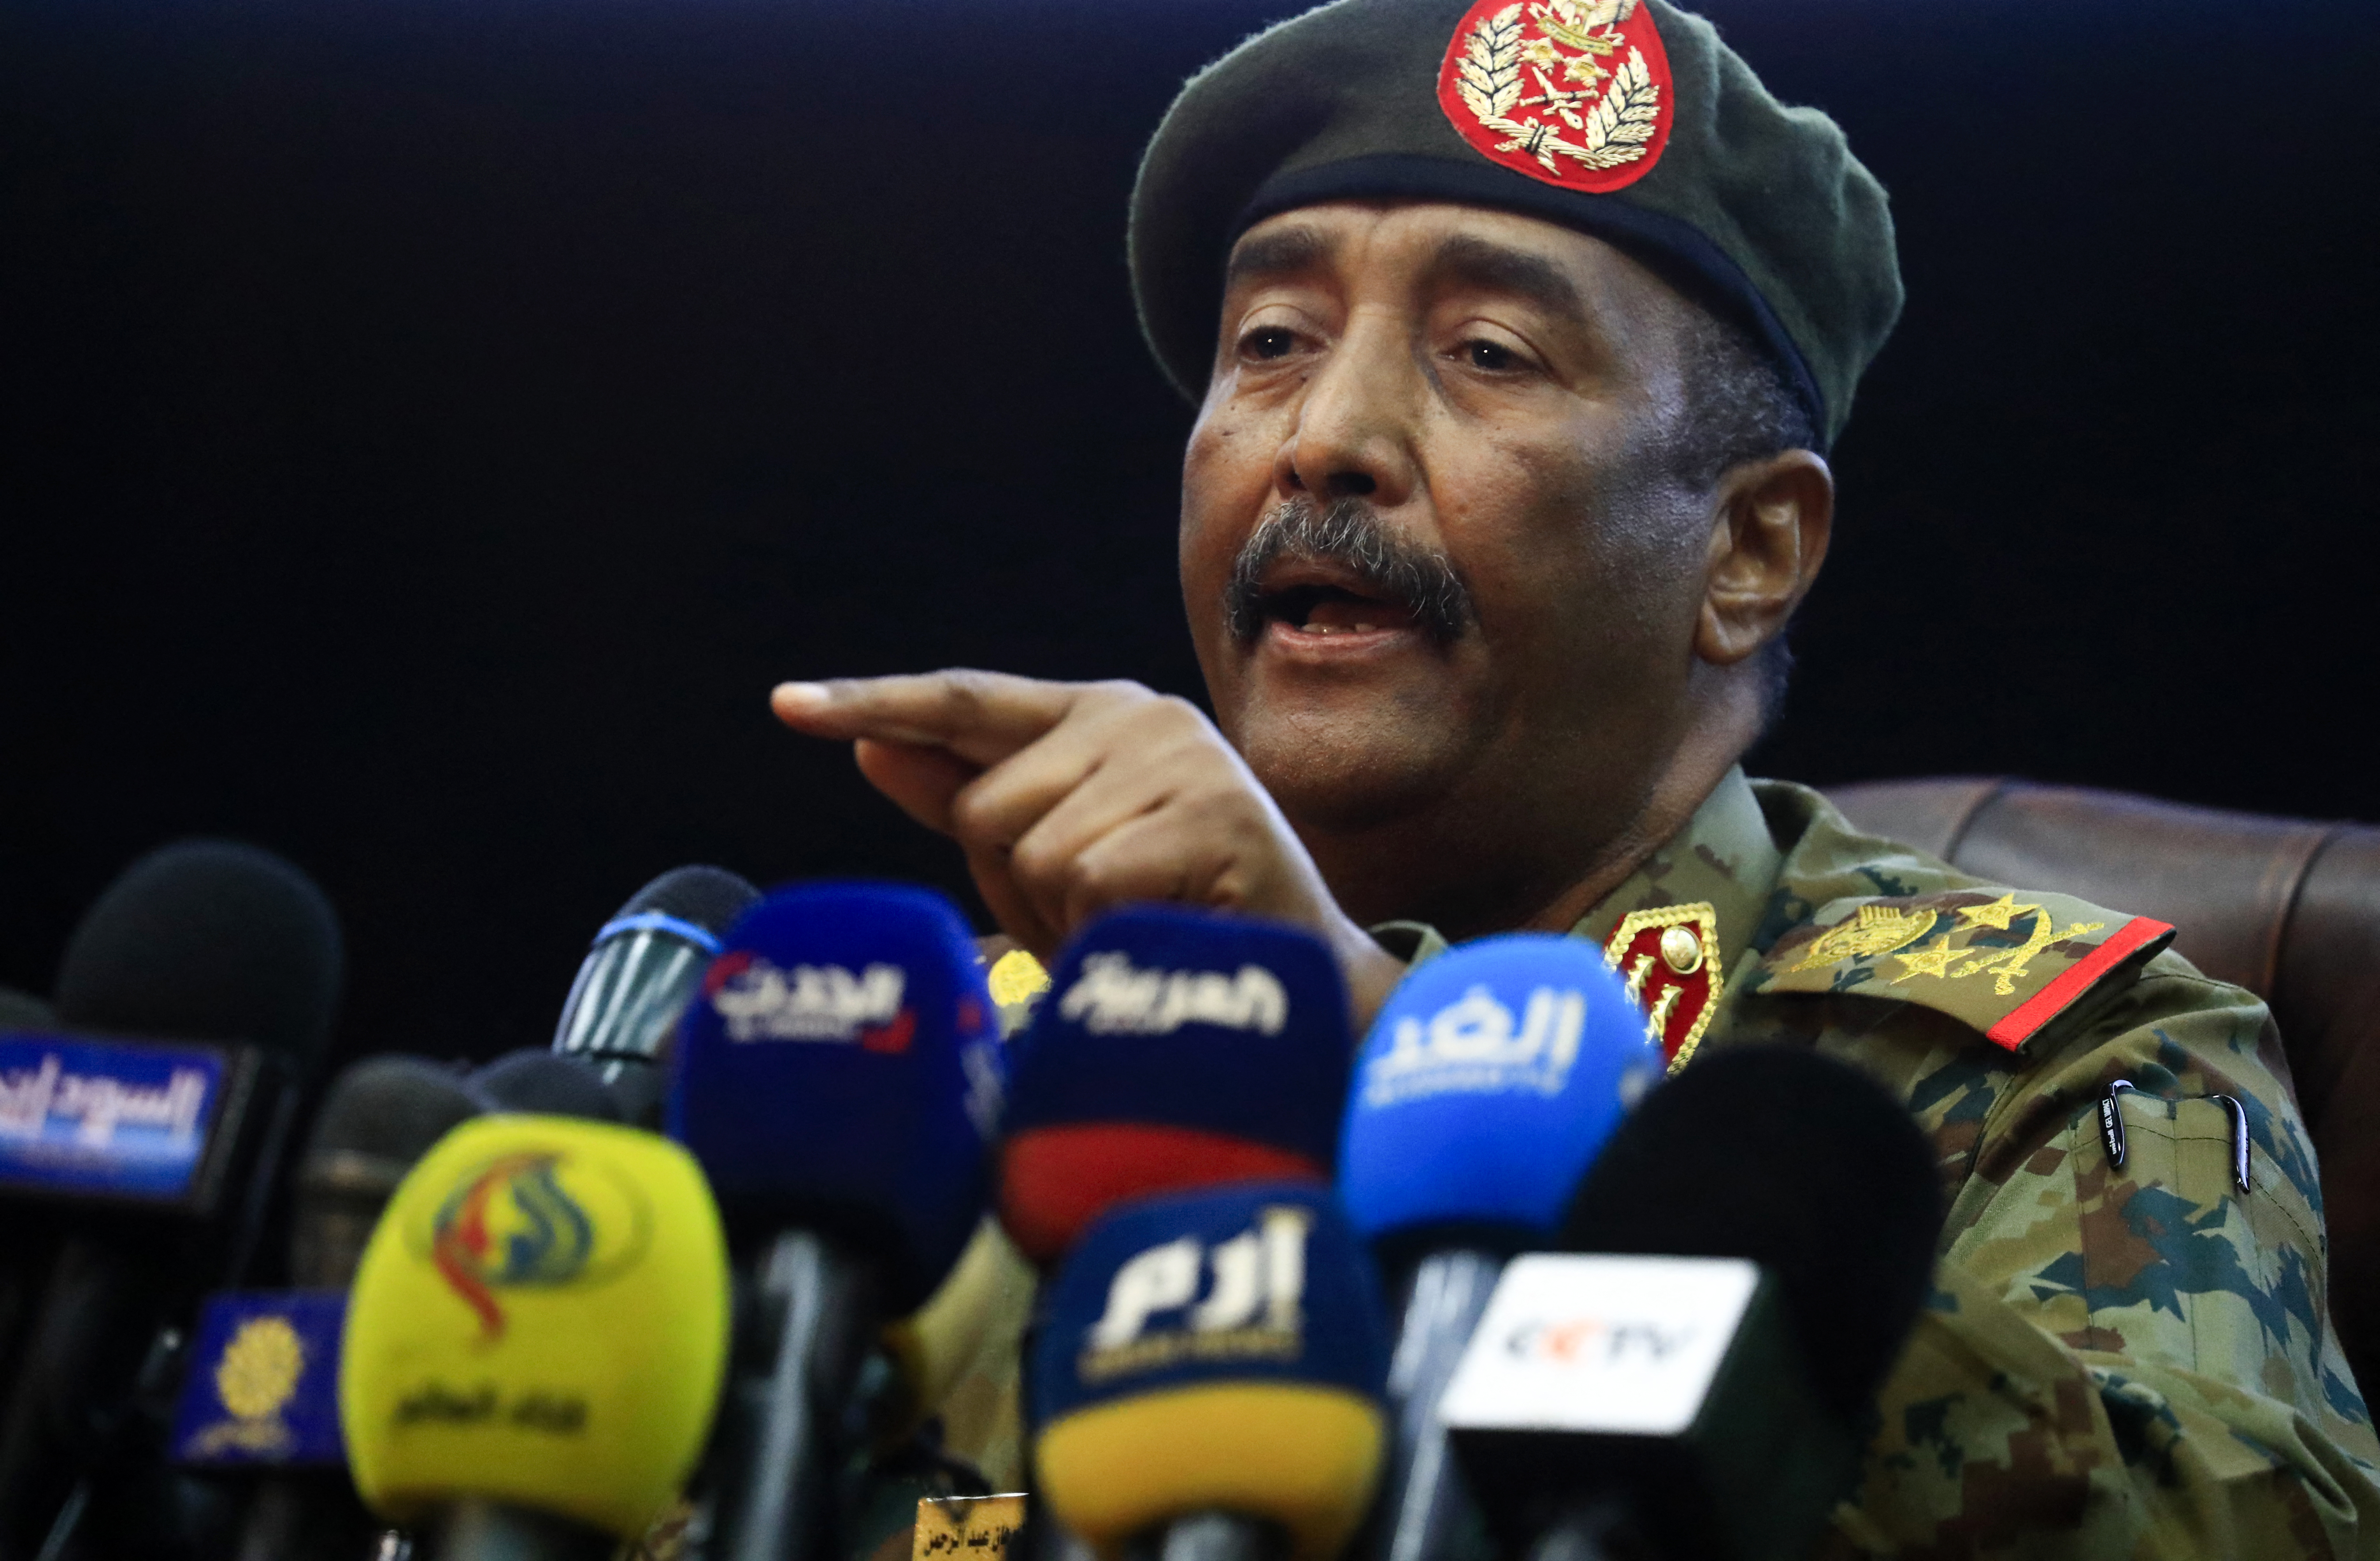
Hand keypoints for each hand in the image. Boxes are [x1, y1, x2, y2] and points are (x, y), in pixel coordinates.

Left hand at [770, 670, 1405, 1024]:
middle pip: (986, 805)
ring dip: (1066, 914)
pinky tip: (1161, 924)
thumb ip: (965, 799)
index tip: (785, 704)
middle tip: (1095, 910)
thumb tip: (871, 744)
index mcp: (1094, 714)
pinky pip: (1091, 879)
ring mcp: (1182, 758)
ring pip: (1036, 850)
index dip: (873, 701)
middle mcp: (1137, 716)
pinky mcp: (1215, 811)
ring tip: (1133, 919)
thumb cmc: (1157, 914)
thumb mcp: (1047, 858)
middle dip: (1016, 883)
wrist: (1291, 974)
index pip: (964, 702)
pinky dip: (1107, 926)